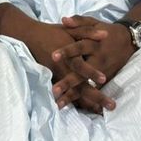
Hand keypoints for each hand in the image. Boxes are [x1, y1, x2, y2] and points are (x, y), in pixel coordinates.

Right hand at [0, 4, 114, 112]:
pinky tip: (85, 108)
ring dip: (87, 102)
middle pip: (79, 85)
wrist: (29, 37)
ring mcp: (57, 75)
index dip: (91, 72)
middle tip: (112, 105)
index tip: (103, 79)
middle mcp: (63, 67)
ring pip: (73, 92)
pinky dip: (74, 101)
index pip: (80, 65)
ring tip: (100, 111)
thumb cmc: (51, 32)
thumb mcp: (70, 29)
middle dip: (96, 96)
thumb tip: (106, 34)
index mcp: (68, 54)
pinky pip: (65, 93)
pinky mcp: (53, 79)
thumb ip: (88, 32)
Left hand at [52, 15, 134, 111]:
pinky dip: (84, 100)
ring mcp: (103, 72)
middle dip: (69, 81)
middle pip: (82, 71)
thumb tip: (63, 20)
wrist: (128, 41)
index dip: (67, 51)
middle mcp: (99, 59)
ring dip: (74, 95)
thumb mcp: (93, 22)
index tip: (53, 56)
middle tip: (55, 89)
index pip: (79, 47)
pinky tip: (71, 106)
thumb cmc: (105, 30)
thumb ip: (78, 21)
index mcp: (94, 43)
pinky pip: (94, 91)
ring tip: (59, 103)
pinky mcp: (105, 80)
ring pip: (87, 85)